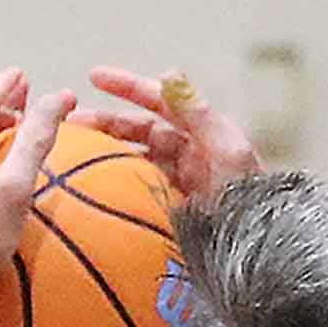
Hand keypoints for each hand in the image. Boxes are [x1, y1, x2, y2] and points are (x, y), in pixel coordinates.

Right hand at [80, 64, 265, 197]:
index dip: (126, 87)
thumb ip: (198, 114)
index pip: (158, 102)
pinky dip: (112, 191)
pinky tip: (88, 194)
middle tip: (68, 126)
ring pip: (131, 162)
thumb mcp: (229, 151)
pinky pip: (134, 195)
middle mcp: (185, 156)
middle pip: (137, 132)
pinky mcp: (167, 214)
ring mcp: (175, 185)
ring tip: (70, 159)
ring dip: (103, 157)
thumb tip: (169, 75)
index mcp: (199, 135)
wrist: (259, 251)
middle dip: (104, 124)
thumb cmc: (251, 199)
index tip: (93, 77)